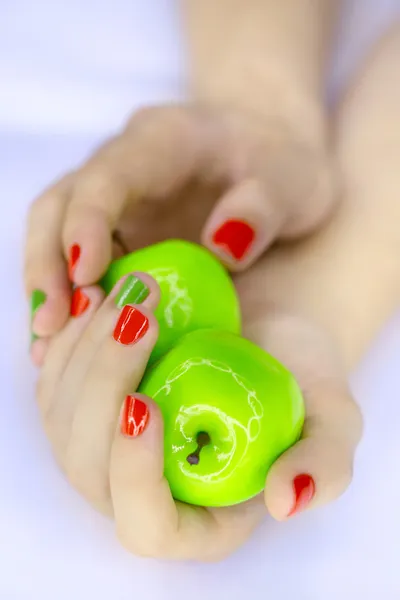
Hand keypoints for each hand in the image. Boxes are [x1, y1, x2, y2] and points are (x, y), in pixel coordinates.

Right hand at [26, 103, 334, 361]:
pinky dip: (70, 298)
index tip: (86, 275)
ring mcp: (116, 200)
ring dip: (47, 286)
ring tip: (48, 345)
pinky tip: (68, 341)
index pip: (109, 174)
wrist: (266, 155)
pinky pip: (77, 259)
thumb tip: (222, 248)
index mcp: (164, 140)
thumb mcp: (295, 180)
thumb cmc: (281, 165)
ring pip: (55, 232)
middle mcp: (125, 165)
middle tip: (49, 325)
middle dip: (46, 262)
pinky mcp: (118, 230)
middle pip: (59, 203)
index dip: (88, 222)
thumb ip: (264, 206)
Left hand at [37, 265, 361, 561]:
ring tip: (128, 293)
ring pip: (62, 418)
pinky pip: (55, 380)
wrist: (269, 333)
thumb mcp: (332, 420)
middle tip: (140, 316)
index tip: (145, 400)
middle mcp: (139, 490)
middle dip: (102, 386)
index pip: (148, 525)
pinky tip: (100, 296)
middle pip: (88, 466)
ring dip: (84, 351)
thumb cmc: (301, 380)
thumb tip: (284, 500)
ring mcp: (106, 449)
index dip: (134, 474)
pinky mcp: (88, 404)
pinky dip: (70, 336)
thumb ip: (322, 466)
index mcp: (199, 517)